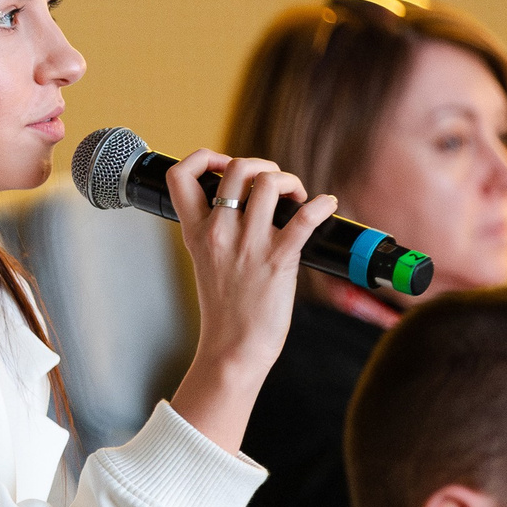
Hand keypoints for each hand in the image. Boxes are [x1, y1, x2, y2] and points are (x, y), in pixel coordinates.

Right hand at [163, 148, 338, 452]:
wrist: (233, 349)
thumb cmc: (225, 310)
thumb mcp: (205, 262)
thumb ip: (216, 231)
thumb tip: (241, 204)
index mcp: (196, 232)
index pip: (179, 175)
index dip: (203, 157)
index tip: (222, 166)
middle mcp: (219, 232)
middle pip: (236, 168)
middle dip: (262, 166)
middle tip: (273, 185)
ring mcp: (248, 245)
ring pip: (268, 184)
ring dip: (290, 181)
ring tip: (296, 198)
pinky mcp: (278, 260)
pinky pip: (304, 218)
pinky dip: (321, 204)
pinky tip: (326, 206)